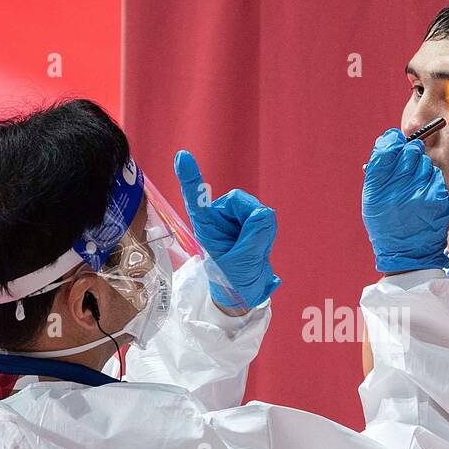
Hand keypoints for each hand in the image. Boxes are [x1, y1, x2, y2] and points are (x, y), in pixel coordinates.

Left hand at [174, 150, 280, 308]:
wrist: (245, 291)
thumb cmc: (235, 278)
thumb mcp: (243, 261)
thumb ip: (254, 235)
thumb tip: (265, 213)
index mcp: (206, 226)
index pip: (196, 199)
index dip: (191, 178)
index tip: (182, 157)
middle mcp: (219, 216)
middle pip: (239, 201)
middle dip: (249, 219)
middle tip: (249, 246)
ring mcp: (235, 218)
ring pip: (255, 209)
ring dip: (259, 230)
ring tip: (252, 250)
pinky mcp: (249, 221)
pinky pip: (264, 217)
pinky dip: (266, 232)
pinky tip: (260, 246)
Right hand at [361, 128, 448, 272]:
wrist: (406, 253)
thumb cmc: (386, 224)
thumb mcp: (372, 201)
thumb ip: (378, 172)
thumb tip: (390, 141)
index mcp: (377, 188)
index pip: (386, 150)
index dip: (392, 142)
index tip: (396, 142)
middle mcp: (397, 189)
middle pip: (410, 151)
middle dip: (411, 152)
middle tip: (410, 159)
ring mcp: (419, 194)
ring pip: (426, 163)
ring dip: (422, 168)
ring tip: (416, 184)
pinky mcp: (437, 200)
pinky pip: (437, 178)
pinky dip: (432, 182)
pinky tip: (426, 194)